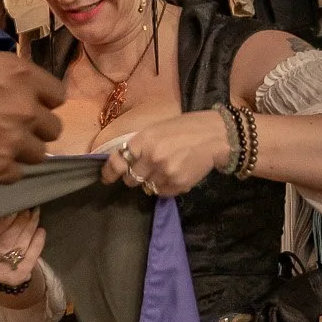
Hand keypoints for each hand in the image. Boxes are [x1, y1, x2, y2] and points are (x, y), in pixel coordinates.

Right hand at [0, 57, 64, 183]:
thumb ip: (0, 80)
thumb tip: (7, 92)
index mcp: (19, 74)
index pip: (57, 95)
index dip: (43, 102)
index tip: (29, 106)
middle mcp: (25, 106)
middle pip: (53, 128)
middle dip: (34, 129)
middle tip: (9, 130)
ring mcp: (14, 141)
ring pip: (39, 154)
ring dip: (21, 152)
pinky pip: (16, 175)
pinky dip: (2, 170)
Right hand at [0, 209, 45, 289]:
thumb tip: (4, 207)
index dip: (1, 222)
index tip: (12, 209)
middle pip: (5, 241)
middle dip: (19, 222)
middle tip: (27, 208)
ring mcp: (2, 272)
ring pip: (19, 246)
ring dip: (29, 228)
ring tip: (35, 213)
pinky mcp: (16, 277)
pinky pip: (29, 259)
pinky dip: (37, 244)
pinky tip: (41, 231)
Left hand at [102, 110, 228, 197]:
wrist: (215, 136)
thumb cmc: (185, 128)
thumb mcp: (157, 129)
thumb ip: (140, 145)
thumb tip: (124, 161)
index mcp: (143, 140)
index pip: (117, 162)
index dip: (109, 173)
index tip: (106, 179)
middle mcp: (151, 158)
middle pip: (130, 179)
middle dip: (133, 176)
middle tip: (144, 170)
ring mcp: (165, 173)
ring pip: (146, 188)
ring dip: (151, 182)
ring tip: (164, 169)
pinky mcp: (178, 184)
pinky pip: (162, 193)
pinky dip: (165, 187)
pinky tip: (175, 174)